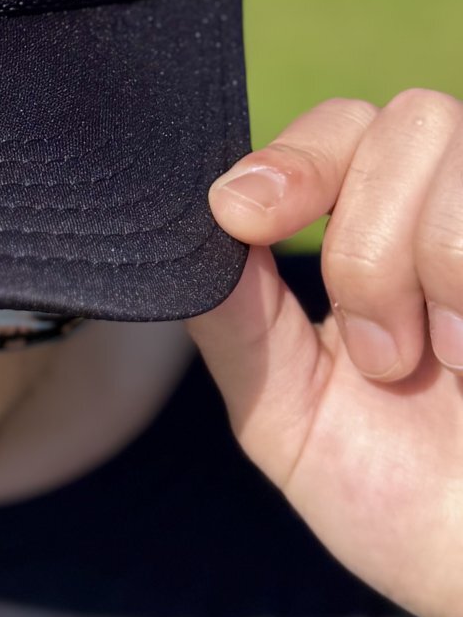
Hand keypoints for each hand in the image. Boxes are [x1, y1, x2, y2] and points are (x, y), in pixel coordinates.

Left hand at [188, 90, 462, 616]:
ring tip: (439, 363)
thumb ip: (234, 316)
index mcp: (382, 230)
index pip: (341, 126)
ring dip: (422, 261)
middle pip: (401, 120)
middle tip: (376, 352)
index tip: (241, 217)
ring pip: (451, 141)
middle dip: (364, 238)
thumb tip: (181, 226)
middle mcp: (454, 210)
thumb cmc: (396, 496)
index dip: (291, 157)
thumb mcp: (285, 409)